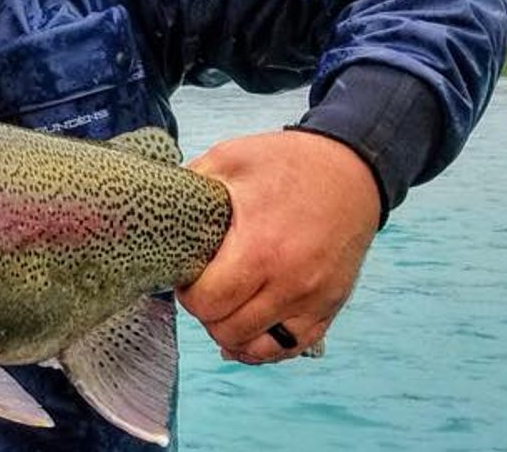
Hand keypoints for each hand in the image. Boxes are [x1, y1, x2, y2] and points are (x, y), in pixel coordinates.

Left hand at [176, 129, 379, 364]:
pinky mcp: (330, 306)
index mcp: (260, 247)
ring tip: (224, 305)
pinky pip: (290, 347)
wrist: (351, 170)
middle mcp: (291, 281)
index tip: (188, 275)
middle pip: (228, 329)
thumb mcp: (229, 159)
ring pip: (256, 346)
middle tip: (204, 288)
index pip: (208, 302)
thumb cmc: (287, 163)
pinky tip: (246, 333)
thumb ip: (190, 185)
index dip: (188, 293)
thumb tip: (154, 205)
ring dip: (231, 331)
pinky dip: (264, 347)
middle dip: (206, 313)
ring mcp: (313, 298)